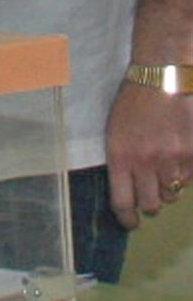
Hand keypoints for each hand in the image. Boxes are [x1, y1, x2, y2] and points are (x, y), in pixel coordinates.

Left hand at [105, 81, 192, 227]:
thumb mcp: (115, 135)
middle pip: (150, 204)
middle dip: (149, 204)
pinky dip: (184, 174)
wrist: (162, 77)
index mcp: (119, 158)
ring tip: (163, 171)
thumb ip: (121, 164)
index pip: (122, 202)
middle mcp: (145, 162)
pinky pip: (189, 178)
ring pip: (171, 193)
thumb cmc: (133, 105)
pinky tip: (178, 159)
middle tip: (150, 198)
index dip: (126, 219)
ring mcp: (172, 157)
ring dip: (167, 188)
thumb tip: (129, 192)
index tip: (130, 224)